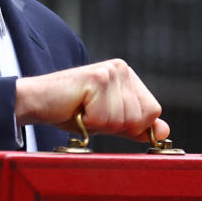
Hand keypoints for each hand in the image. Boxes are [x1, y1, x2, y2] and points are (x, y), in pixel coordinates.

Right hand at [14, 59, 167, 142]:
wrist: (37, 102)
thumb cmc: (69, 111)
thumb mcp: (107, 121)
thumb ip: (135, 126)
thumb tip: (164, 131)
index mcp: (128, 77)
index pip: (152, 111)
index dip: (130, 125)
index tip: (103, 116)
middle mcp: (123, 70)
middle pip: (140, 117)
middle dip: (114, 125)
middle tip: (89, 113)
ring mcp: (112, 72)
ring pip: (123, 119)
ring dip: (100, 124)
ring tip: (82, 110)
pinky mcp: (99, 78)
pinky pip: (106, 117)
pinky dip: (89, 121)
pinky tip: (76, 107)